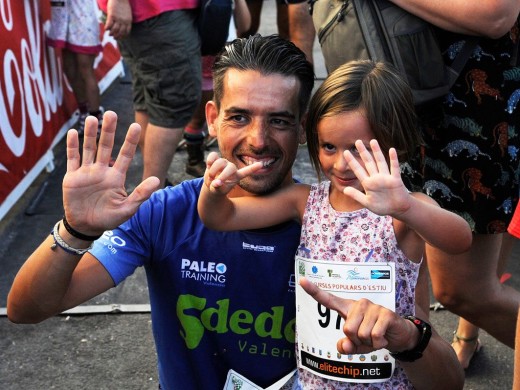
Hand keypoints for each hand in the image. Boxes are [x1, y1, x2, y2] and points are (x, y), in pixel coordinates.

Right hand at [63, 111, 159, 235]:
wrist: (86, 227)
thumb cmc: (109, 219)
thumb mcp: (127, 209)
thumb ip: (140, 194)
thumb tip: (156, 180)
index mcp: (116, 177)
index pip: (125, 155)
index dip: (130, 141)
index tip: (136, 126)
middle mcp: (102, 170)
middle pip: (106, 146)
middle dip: (109, 130)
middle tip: (111, 113)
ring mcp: (87, 172)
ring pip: (89, 148)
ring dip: (90, 134)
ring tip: (92, 118)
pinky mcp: (72, 177)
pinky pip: (72, 159)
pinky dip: (72, 146)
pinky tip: (73, 133)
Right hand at [105, 0, 132, 38]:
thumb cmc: (123, 4)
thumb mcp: (127, 14)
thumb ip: (126, 20)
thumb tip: (122, 26)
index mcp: (129, 21)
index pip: (127, 32)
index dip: (123, 36)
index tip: (120, 38)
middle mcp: (124, 21)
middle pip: (120, 32)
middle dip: (117, 36)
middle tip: (114, 37)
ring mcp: (118, 19)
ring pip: (114, 30)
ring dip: (111, 33)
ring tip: (109, 34)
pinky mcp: (112, 15)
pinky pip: (109, 24)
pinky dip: (107, 28)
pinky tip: (106, 29)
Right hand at [203, 151, 261, 193]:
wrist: (211, 185)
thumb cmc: (218, 189)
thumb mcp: (218, 191)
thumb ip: (218, 188)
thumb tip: (216, 183)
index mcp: (237, 176)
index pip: (246, 171)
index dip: (253, 168)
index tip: (261, 164)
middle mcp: (232, 167)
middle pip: (230, 167)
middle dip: (223, 175)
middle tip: (216, 184)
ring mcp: (224, 163)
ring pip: (219, 162)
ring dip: (213, 171)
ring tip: (210, 178)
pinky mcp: (215, 159)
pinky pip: (213, 156)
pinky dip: (209, 161)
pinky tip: (208, 166)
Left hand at [299, 277, 416, 354]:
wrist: (398, 335)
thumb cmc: (373, 336)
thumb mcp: (357, 345)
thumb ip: (346, 347)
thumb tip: (343, 346)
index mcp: (347, 308)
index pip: (328, 299)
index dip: (314, 291)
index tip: (301, 281)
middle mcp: (358, 304)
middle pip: (347, 329)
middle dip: (357, 340)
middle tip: (367, 337)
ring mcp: (372, 307)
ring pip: (361, 334)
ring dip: (369, 343)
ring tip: (376, 336)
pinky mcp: (385, 314)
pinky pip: (375, 336)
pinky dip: (379, 344)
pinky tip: (383, 338)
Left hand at [343, 139, 411, 217]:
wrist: (397, 209)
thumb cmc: (382, 206)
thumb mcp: (367, 202)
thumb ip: (356, 196)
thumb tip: (344, 190)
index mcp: (368, 184)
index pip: (358, 170)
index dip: (352, 162)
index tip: (345, 152)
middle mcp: (376, 178)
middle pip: (368, 162)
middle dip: (363, 152)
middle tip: (357, 141)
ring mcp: (386, 178)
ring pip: (380, 162)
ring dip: (377, 152)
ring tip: (372, 141)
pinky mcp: (395, 180)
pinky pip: (394, 168)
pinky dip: (393, 159)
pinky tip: (391, 150)